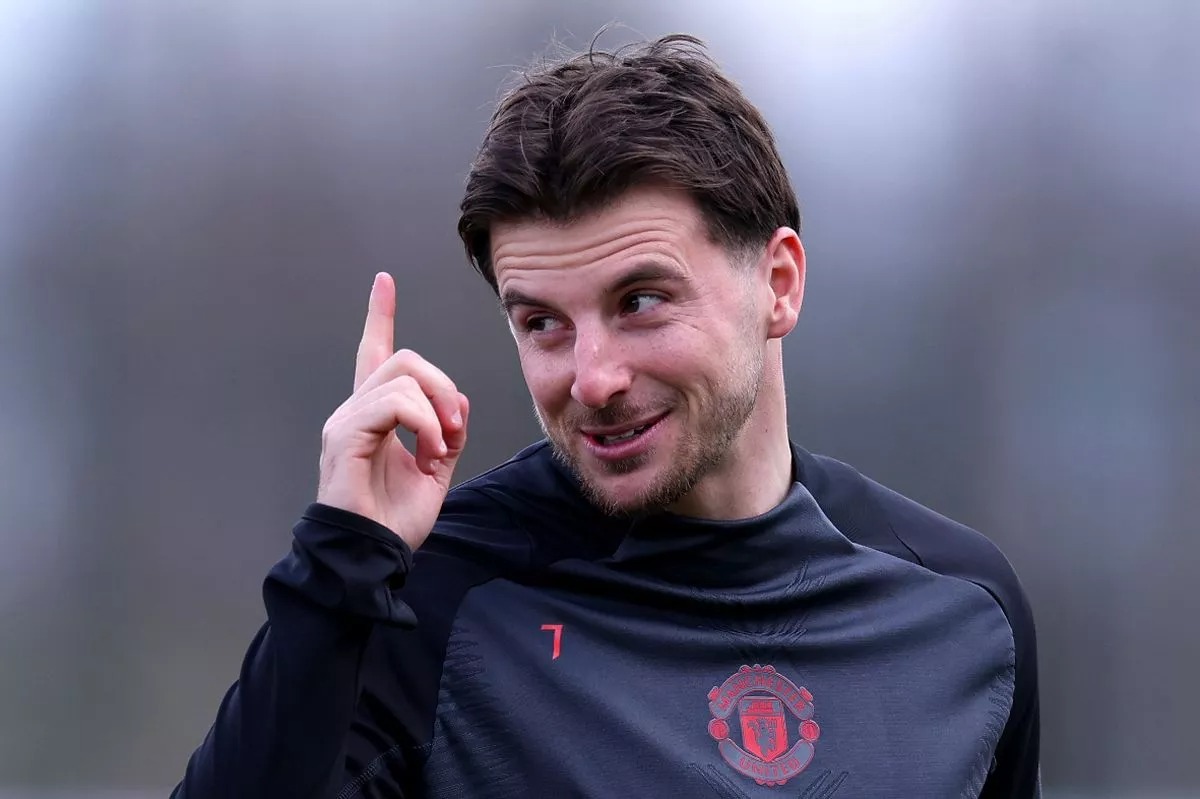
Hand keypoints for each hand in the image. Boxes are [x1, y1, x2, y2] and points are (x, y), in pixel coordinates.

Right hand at [316, 272, 469, 551]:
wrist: (372, 556)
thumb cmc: (395, 520)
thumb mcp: (437, 468)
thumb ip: (448, 431)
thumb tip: (458, 401)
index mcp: (375, 415)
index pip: (375, 353)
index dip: (380, 317)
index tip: (384, 283)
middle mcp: (354, 410)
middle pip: (404, 359)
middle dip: (443, 384)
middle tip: (455, 429)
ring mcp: (346, 420)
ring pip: (403, 376)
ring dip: (437, 409)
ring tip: (440, 448)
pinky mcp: (346, 436)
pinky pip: (394, 403)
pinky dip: (424, 423)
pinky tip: (429, 452)